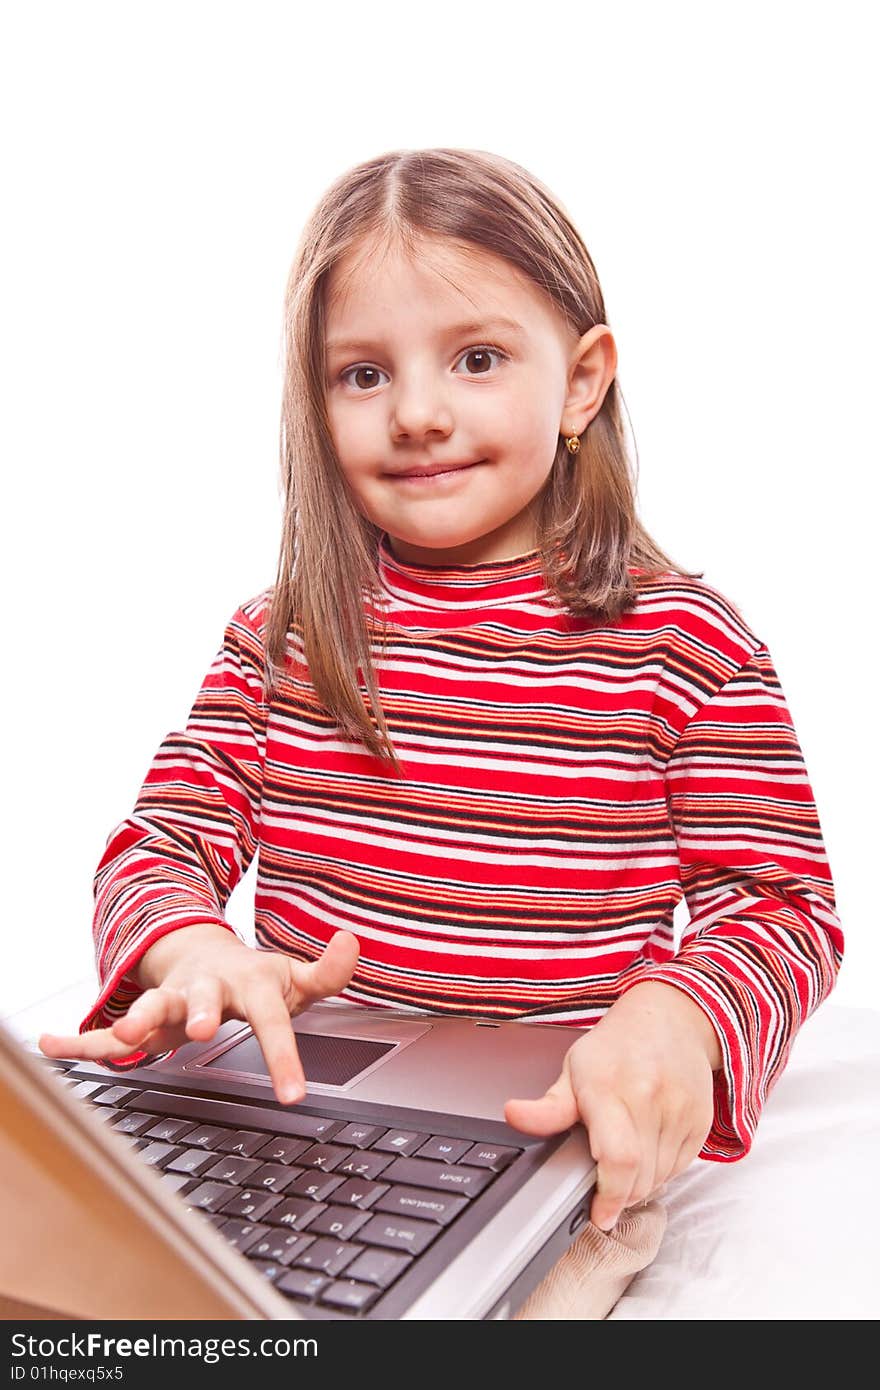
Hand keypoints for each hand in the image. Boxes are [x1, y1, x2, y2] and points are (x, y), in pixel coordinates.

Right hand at [38, 925, 360, 1104]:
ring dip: (137, 1019)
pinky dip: (79, 1039)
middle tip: (199, 1028)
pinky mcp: (146, 1013)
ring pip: (152, 1008)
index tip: (292, 1094)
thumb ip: (328, 971)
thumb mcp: (296, 979)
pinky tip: (51, 1043)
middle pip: (203, 1002)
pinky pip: (107, 1031)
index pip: (273, 1022)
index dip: (283, 1056)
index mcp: (249, 986)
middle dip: (200, 1012)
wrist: (203, 954)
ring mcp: (173, 999)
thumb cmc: (255, 979)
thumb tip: (352, 941)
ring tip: (125, 1035)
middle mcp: (208, 990)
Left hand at [503, 983, 717, 1230]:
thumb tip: (514, 1115)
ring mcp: (680, 1110)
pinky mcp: (701, 1120)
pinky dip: (661, 1171)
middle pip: (639, 1178)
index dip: (609, 1196)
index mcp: (609, 1088)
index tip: (598, 1214)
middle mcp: (649, 1098)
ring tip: (624, 1159)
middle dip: (619, 1194)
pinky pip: (680, 1167)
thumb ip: (547, 1107)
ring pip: (660, 1178)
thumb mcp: (573, 1071)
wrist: (669, 1018)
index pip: (618, 1159)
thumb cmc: (616, 1048)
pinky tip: (648, 1148)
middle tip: (605, 1184)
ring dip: (639, 1185)